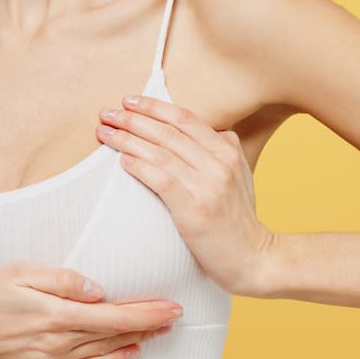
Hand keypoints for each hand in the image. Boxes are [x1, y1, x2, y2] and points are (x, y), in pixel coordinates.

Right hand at [0, 262, 184, 358]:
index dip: (147, 313)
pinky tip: (129, 353)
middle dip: (150, 325)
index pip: (114, 316)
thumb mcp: (19, 272)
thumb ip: (62, 280)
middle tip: (177, 314)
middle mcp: (57, 344)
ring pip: (105, 352)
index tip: (172, 306)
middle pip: (115, 334)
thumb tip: (98, 289)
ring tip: (162, 331)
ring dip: (137, 341)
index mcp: (55, 316)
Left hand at [96, 94, 274, 295]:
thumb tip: (217, 131)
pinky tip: (123, 161)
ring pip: (160, 152)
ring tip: (105, 133)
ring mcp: (208, 186)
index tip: (129, 101)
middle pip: (168, 132)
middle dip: (133, 119)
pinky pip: (162, 179)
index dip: (154, 107)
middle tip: (107, 114)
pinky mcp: (195, 209)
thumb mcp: (241, 177)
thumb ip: (226, 152)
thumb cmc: (239, 220)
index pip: (185, 118)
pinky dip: (140, 167)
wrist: (254, 258)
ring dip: (128, 140)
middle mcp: (219, 163)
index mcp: (228, 151)